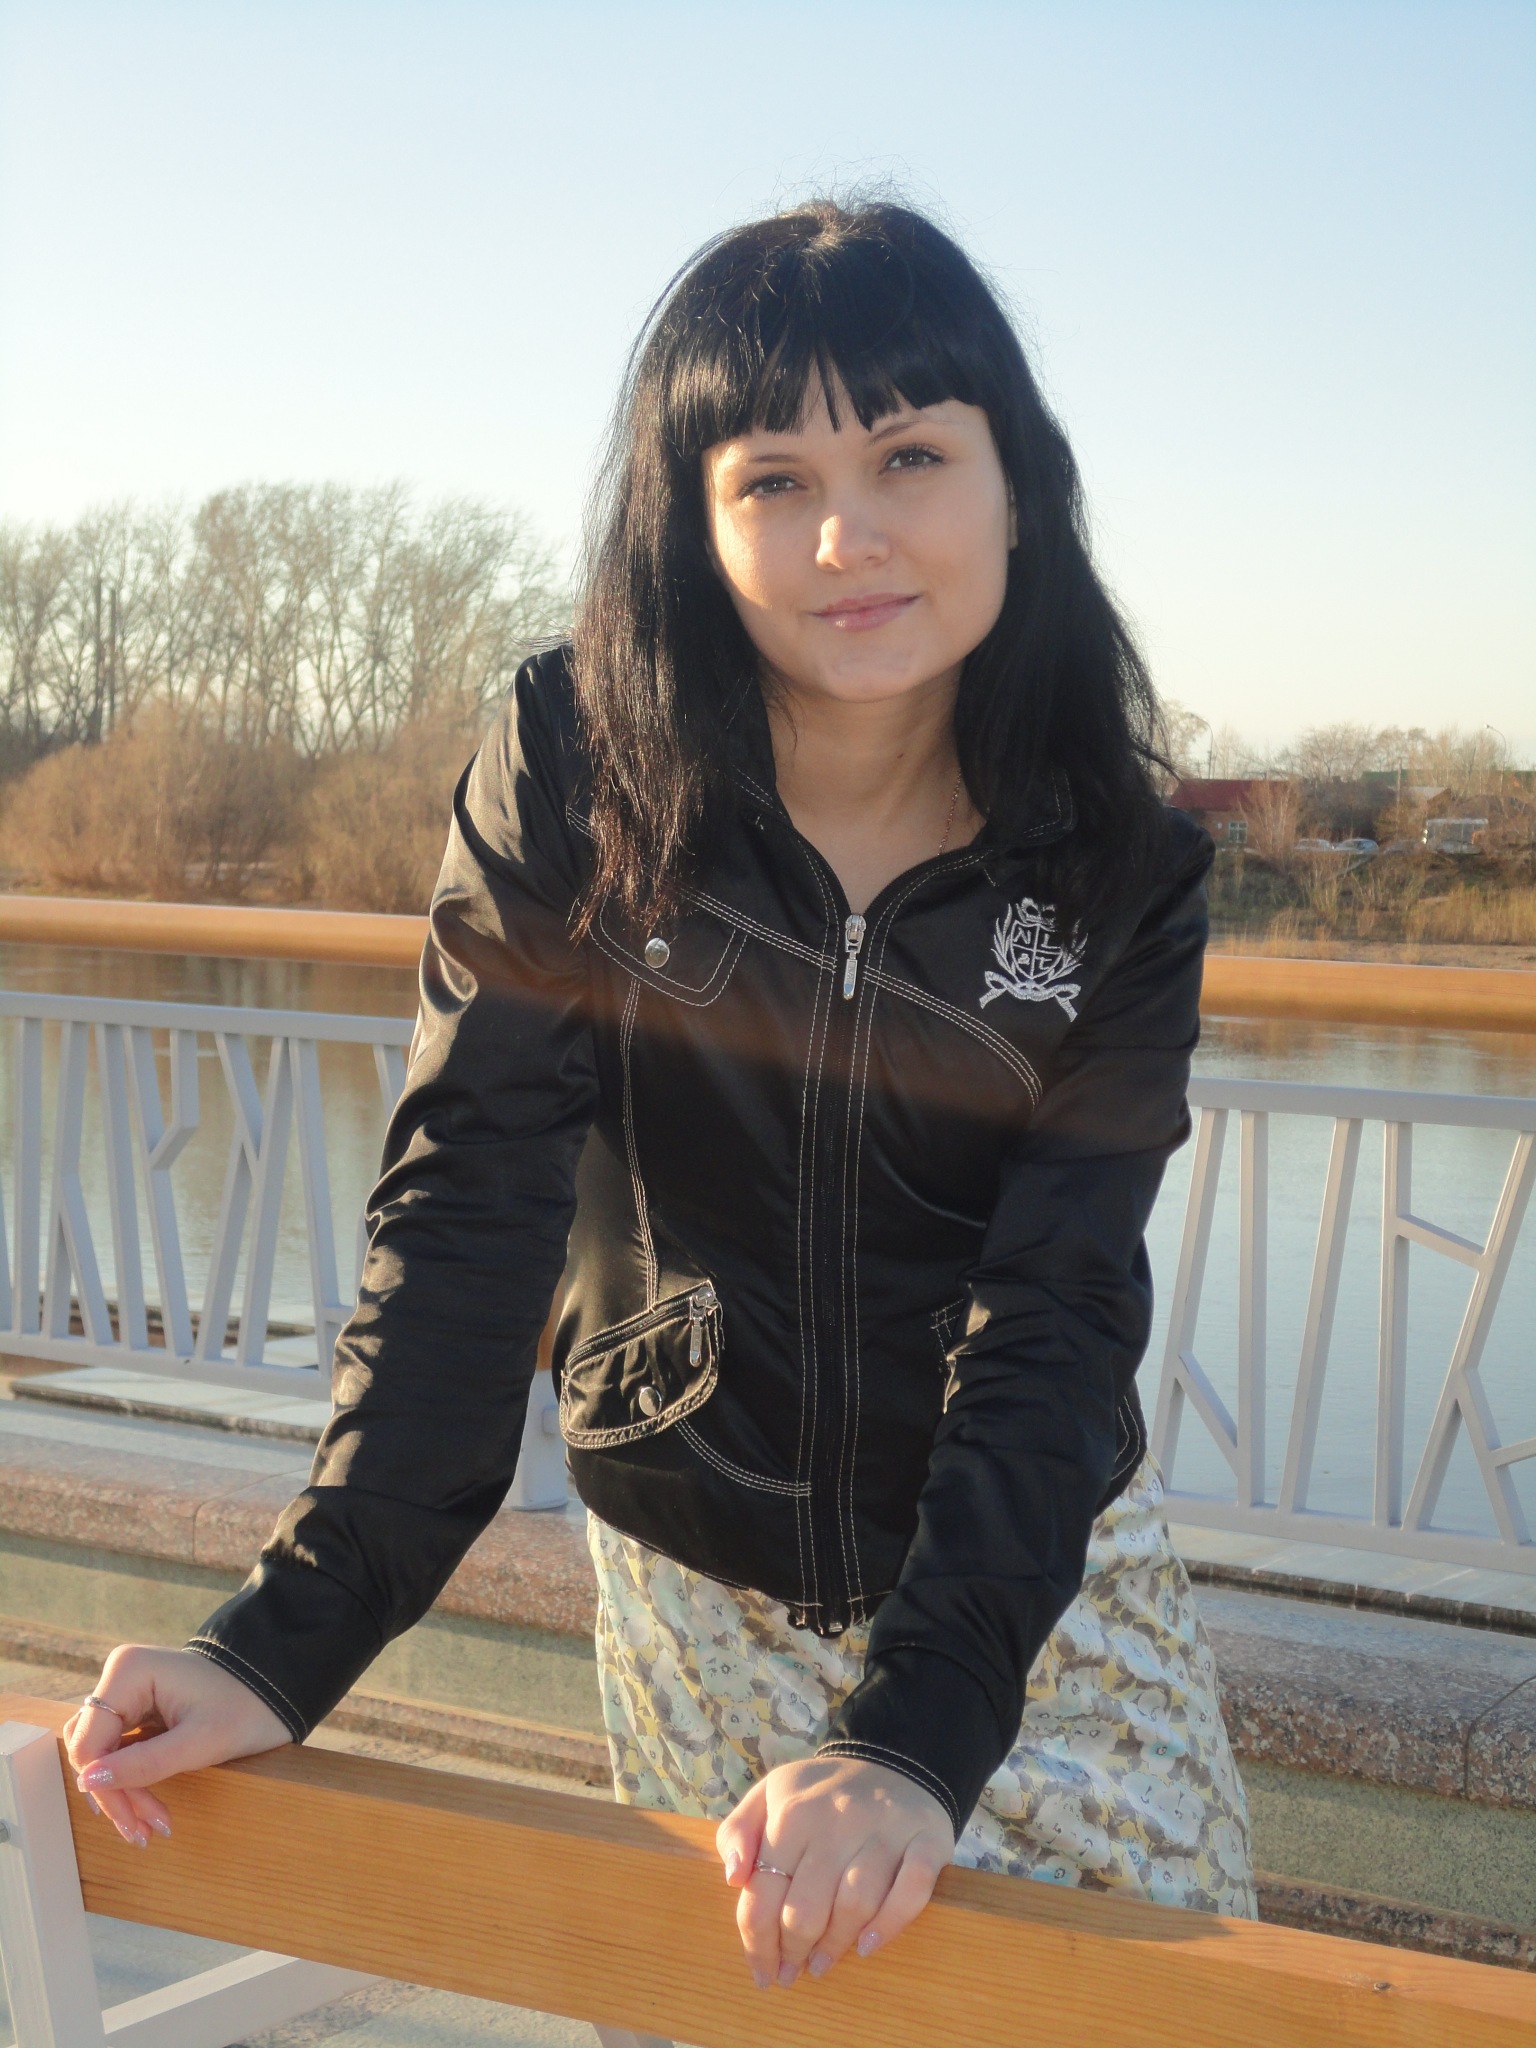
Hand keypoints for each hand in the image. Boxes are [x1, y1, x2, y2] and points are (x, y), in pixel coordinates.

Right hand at [63, 1645, 290, 1847]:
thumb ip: (143, 1763)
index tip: (134, 1823)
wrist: (276, 1693)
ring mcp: (127, 1690)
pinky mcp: (137, 1707)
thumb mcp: (200, 1743)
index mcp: (129, 1671)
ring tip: (149, 1828)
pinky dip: (130, 1780)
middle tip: (145, 1833)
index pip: (88, 1742)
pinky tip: (149, 1809)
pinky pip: (117, 1750)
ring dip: (121, 1792)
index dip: (103, 1787)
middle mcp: (120, 1675)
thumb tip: (86, 1782)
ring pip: (100, 1753)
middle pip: (91, 1749)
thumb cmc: (246, 1710)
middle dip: (117, 1794)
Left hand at [715, 1755, 951, 1987]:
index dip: (757, 1944)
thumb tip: (733, 1877)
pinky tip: (868, 1945)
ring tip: (821, 1964)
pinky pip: (911, 1892)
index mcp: (793, 1814)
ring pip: (855, 1906)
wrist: (892, 1760)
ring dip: (835, 1946)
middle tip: (791, 1972)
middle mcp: (837, 1821)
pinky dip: (890, 1924)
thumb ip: (737, 1831)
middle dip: (793, 1951)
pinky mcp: (926, 1840)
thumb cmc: (820, 1793)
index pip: (763, 1894)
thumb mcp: (768, 1794)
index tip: (762, 1972)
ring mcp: (885, 1830)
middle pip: (806, 1909)